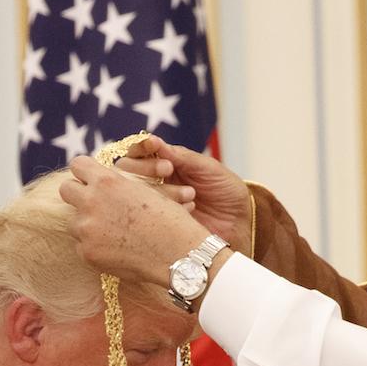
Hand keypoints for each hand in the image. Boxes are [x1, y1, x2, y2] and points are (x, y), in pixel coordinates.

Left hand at [60, 154, 209, 288]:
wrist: (178, 254)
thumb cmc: (169, 220)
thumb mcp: (143, 190)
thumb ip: (117, 184)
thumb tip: (96, 181)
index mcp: (107, 181)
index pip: (77, 165)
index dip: (85, 172)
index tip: (91, 179)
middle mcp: (91, 202)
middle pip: (66, 190)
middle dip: (78, 194)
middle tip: (93, 204)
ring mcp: (86, 230)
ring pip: (74, 221)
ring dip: (87, 223)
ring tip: (112, 231)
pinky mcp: (87, 253)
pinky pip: (81, 245)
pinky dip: (94, 246)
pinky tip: (116, 248)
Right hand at [124, 137, 251, 256]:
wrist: (238, 222)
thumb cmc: (226, 190)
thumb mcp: (207, 168)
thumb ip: (181, 156)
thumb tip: (154, 141)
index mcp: (165, 163)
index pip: (139, 151)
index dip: (141, 147)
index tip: (152, 145)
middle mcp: (154, 182)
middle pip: (127, 171)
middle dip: (146, 168)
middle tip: (167, 170)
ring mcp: (153, 204)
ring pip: (136, 193)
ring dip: (163, 191)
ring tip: (190, 195)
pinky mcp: (155, 224)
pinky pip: (147, 215)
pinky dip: (167, 209)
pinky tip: (189, 210)